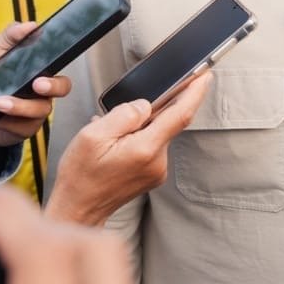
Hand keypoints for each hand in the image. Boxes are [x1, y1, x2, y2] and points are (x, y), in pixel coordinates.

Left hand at [0, 21, 71, 153]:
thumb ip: (8, 38)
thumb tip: (31, 25)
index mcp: (37, 70)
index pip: (58, 66)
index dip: (57, 68)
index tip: (44, 68)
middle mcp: (42, 92)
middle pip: (62, 89)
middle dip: (52, 87)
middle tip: (36, 85)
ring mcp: (34, 112)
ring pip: (38, 111)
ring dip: (18, 107)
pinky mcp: (22, 129)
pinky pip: (15, 127)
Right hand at [46, 70, 211, 225]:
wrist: (78, 209)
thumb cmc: (81, 174)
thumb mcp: (93, 135)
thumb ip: (124, 114)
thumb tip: (145, 104)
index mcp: (145, 149)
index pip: (180, 115)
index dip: (195, 92)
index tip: (205, 75)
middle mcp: (158, 162)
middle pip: (167, 122)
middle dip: (150, 109)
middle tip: (123, 113)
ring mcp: (158, 170)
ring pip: (157, 133)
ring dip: (139, 126)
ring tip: (109, 136)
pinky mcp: (154, 174)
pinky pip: (152, 145)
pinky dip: (138, 137)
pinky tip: (116, 144)